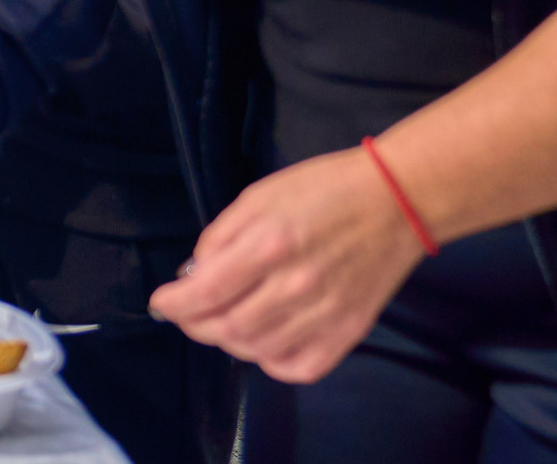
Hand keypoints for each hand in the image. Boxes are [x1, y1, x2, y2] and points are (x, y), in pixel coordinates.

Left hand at [146, 143, 425, 382]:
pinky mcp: (349, 332)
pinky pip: (300, 367)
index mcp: (270, 245)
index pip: (206, 293)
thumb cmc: (324, 189)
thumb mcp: (259, 196)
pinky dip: (272, 362)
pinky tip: (263, 341)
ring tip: (221, 321)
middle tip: (186, 313)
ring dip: (228, 341)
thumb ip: (220, 237)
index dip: (174, 304)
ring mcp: (325, 315)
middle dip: (194, 324)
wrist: (396, 201)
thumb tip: (193, 275)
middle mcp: (296, 287)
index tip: (160, 302)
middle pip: (227, 328)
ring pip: (258, 351)